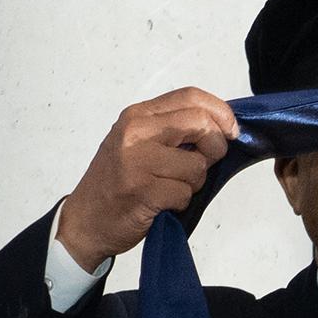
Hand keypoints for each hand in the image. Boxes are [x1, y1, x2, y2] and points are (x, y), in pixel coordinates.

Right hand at [56, 87, 238, 271]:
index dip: (220, 112)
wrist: (86, 220)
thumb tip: (219, 128)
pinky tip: (162, 204)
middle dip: (215, 147)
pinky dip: (181, 203)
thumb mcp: (138, 144)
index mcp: (137, 115)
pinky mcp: (144, 192)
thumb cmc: (116, 184)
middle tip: (204, 164)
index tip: (231, 130)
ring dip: (194, 183)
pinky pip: (185, 194)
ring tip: (170, 188)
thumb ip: (173, 131)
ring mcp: (138, 162)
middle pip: (201, 124)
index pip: (190, 97)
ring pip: (197, 166)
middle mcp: (136, 132)